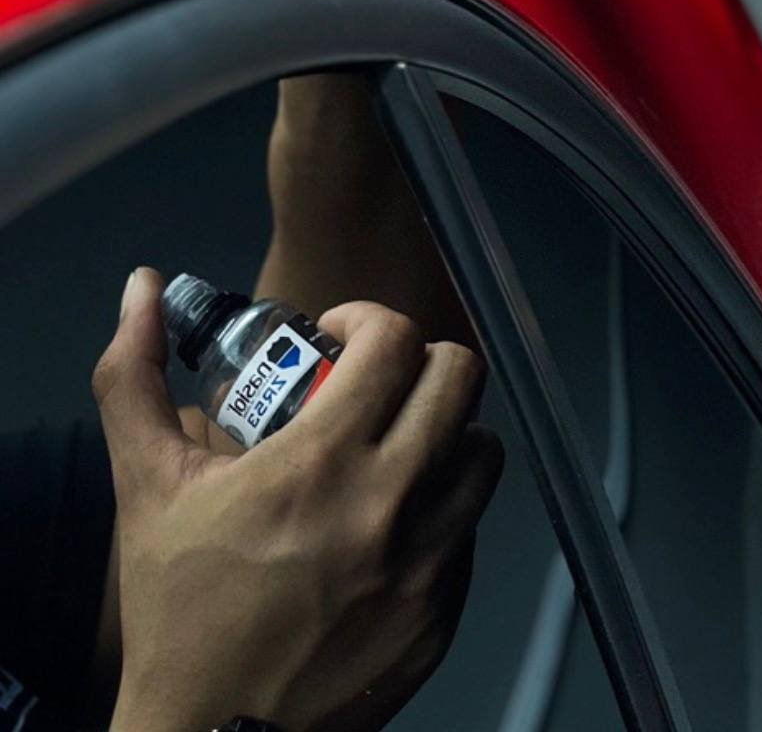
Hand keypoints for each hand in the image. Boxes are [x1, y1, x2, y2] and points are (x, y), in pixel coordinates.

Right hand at [99, 269, 501, 731]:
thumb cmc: (178, 612)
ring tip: (394, 447)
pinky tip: (388, 525)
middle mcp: (390, 508)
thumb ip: (134, 377)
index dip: (367, 321)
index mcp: (321, 464)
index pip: (396, 341)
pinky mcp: (443, 616)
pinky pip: (470, 532)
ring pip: (483, 454)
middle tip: (375, 382)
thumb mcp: (145, 487)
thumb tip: (140, 289)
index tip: (335, 340)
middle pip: (460, 380)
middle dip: (417, 363)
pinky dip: (441, 511)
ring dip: (444, 434)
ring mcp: (427, 567)